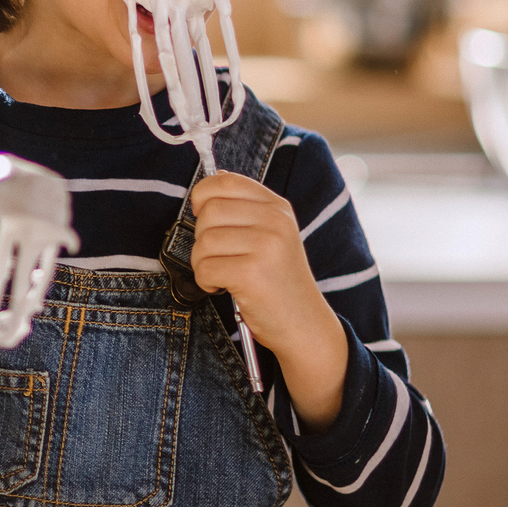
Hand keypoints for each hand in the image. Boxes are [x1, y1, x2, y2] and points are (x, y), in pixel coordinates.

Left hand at [190, 172, 346, 428]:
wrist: (304, 324)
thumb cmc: (278, 281)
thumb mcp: (271, 235)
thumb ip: (244, 208)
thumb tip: (209, 183)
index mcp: (277, 207)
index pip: (224, 181)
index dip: (203, 198)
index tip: (206, 219)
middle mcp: (274, 221)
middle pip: (208, 211)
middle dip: (203, 238)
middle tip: (222, 258)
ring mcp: (265, 246)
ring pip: (203, 241)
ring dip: (203, 263)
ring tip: (225, 275)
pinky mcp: (251, 273)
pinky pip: (204, 268)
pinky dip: (206, 282)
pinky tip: (224, 288)